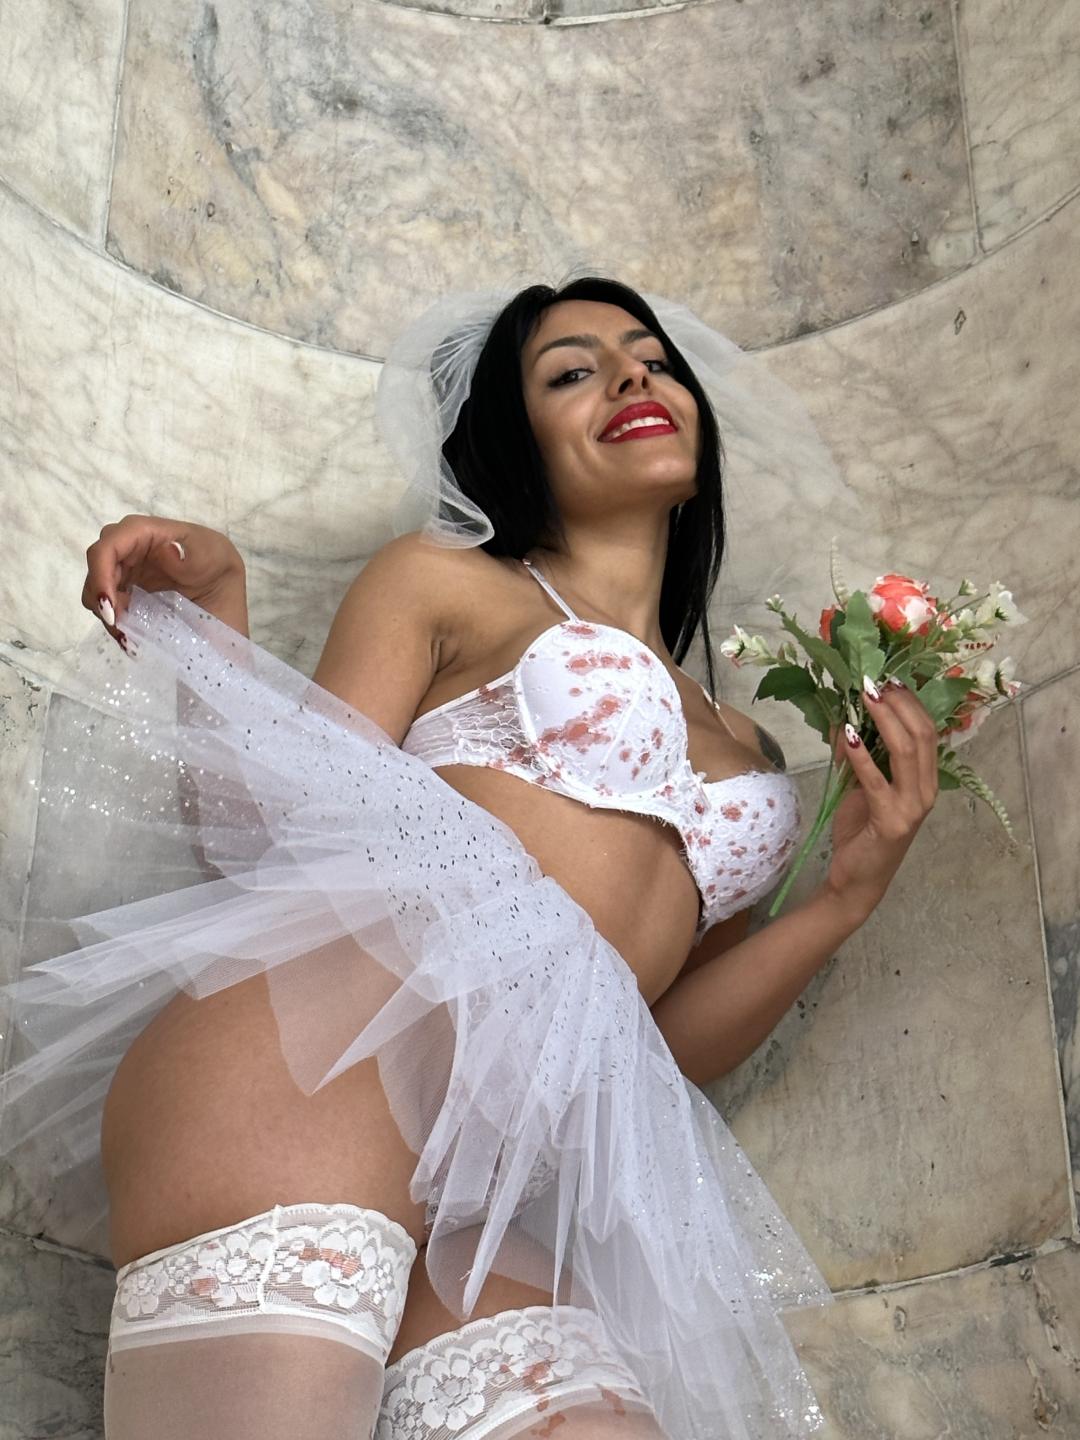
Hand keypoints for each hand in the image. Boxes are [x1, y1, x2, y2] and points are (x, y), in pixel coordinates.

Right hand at [82, 515, 242, 649]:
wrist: (228, 624)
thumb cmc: (226, 587)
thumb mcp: (222, 564)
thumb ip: (195, 555)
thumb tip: (163, 550)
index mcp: (158, 533)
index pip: (114, 539)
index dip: (102, 567)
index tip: (109, 604)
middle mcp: (139, 549)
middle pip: (99, 559)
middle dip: (99, 589)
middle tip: (117, 622)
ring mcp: (131, 573)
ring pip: (97, 582)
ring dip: (103, 606)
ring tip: (125, 632)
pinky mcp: (128, 596)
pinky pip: (107, 602)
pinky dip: (111, 618)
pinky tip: (128, 634)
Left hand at [821, 677, 940, 921]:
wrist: (856, 879)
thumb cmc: (862, 832)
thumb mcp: (860, 786)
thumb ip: (857, 755)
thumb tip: (842, 719)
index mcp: (925, 779)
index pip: (927, 730)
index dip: (910, 702)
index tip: (887, 680)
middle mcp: (927, 790)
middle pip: (922, 735)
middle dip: (899, 704)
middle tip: (874, 682)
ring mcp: (913, 806)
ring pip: (907, 751)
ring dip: (884, 720)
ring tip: (865, 697)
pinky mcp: (892, 820)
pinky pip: (877, 781)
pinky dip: (862, 756)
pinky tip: (849, 736)